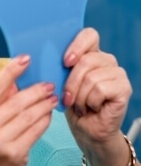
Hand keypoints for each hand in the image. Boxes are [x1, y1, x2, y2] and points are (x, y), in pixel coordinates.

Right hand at [0, 55, 57, 165]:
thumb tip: (16, 82)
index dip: (11, 71)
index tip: (25, 58)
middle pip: (15, 102)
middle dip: (35, 90)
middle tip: (48, 84)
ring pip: (28, 115)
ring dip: (43, 104)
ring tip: (52, 97)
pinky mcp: (14, 155)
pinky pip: (34, 131)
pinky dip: (44, 120)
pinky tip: (48, 115)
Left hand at [62, 27, 135, 165]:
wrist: (85, 130)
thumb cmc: (71, 105)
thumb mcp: (60, 81)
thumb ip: (58, 66)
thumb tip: (41, 55)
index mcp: (90, 53)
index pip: (89, 35)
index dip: (77, 45)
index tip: (65, 62)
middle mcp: (106, 60)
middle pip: (86, 60)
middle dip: (71, 82)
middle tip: (67, 97)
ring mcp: (117, 73)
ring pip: (91, 77)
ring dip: (79, 96)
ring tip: (79, 105)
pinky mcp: (124, 88)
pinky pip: (100, 89)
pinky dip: (90, 102)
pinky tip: (91, 108)